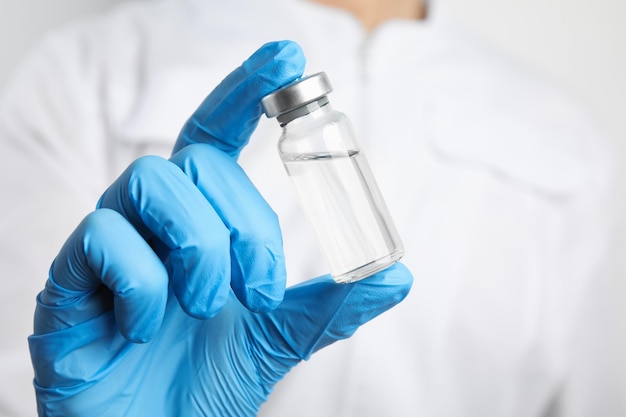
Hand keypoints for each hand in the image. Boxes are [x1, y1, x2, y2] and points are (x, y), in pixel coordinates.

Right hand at [28, 40, 412, 415]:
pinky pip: (104, 241)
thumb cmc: (203, 383)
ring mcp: (106, 245)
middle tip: (258, 290)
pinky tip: (149, 328)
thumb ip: (329, 304)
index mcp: (197, 222)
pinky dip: (146, 286)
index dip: (246, 91)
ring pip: (150, 183)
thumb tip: (398, 274)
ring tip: (206, 305)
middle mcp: (150, 221)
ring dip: (197, 247)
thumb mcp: (277, 336)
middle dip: (243, 224)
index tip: (287, 58)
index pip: (215, 134)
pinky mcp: (67, 280)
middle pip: (197, 164)